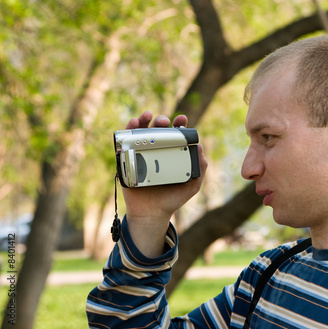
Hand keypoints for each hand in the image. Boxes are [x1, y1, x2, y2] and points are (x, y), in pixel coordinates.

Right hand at [121, 111, 207, 256]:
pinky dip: (127, 130)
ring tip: (148, 115)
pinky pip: (125, 142)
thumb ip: (200, 168)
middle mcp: (156, 152)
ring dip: (144, 120)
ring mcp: (141, 155)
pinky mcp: (127, 160)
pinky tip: (133, 124)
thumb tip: (201, 147)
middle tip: (165, 122)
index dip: (179, 125)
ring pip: (141, 132)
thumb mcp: (192, 185)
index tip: (182, 120)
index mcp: (171, 155)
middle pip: (158, 131)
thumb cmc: (172, 199)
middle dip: (162, 121)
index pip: (175, 135)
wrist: (152, 213)